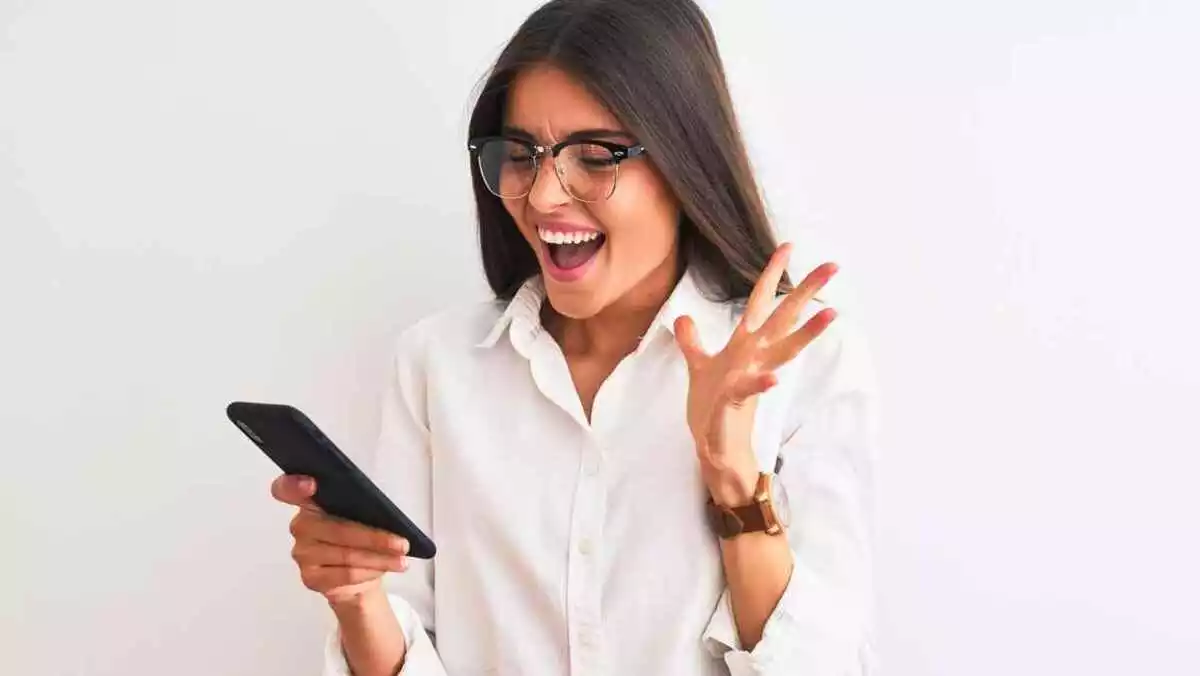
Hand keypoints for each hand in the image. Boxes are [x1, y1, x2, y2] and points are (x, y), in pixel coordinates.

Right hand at [271, 474, 410, 608]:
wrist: (358, 577)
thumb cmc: (360, 538)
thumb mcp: (362, 516)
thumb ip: (361, 508)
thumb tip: (386, 514)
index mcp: (309, 502)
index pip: (286, 489)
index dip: (294, 485)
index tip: (312, 484)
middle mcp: (300, 526)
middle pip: (337, 529)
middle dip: (375, 538)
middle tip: (401, 543)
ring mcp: (302, 553)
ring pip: (346, 555)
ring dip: (379, 558)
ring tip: (401, 559)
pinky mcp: (310, 577)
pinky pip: (345, 574)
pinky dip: (369, 572)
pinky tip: (384, 569)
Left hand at [674, 243, 838, 504]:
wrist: (715, 448)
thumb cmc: (711, 407)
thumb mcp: (698, 366)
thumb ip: (692, 340)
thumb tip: (683, 317)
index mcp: (746, 345)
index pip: (760, 302)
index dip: (771, 274)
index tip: (787, 245)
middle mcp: (755, 357)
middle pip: (783, 317)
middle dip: (806, 291)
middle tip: (833, 266)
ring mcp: (752, 378)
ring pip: (784, 350)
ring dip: (807, 333)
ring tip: (831, 313)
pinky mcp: (738, 403)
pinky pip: (751, 390)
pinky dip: (763, 383)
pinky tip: (775, 378)